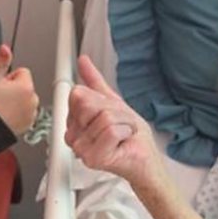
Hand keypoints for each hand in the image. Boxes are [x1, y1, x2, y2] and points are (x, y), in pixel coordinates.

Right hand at [0, 44, 39, 133]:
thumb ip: (1, 61)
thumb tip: (5, 48)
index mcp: (26, 87)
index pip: (21, 72)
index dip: (7, 77)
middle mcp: (32, 100)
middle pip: (23, 86)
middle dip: (11, 89)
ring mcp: (31, 114)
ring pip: (23, 100)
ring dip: (13, 102)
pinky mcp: (27, 125)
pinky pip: (23, 114)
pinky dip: (15, 114)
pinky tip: (3, 116)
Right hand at [66, 55, 161, 188]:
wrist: (144, 157)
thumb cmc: (129, 135)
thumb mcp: (113, 101)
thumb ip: (95, 81)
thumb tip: (83, 60)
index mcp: (73, 121)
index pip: (78, 94)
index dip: (101, 99)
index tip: (110, 112)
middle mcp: (73, 135)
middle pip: (88, 103)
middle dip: (113, 109)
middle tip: (119, 123)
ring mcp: (81, 148)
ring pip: (104, 116)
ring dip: (123, 122)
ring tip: (123, 133)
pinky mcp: (93, 158)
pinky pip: (111, 130)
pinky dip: (125, 131)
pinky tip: (123, 141)